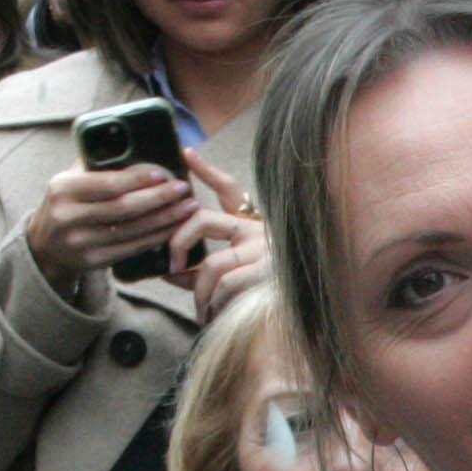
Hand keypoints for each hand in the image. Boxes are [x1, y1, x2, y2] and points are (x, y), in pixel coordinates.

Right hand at [26, 157, 192, 292]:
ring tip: (187, 208)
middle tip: (183, 189)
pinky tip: (173, 228)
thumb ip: (96, 165)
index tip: (163, 173)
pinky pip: (132, 248)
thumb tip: (134, 144)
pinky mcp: (93, 261)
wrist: (44, 245)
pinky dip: (156, 238)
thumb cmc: (66, 203)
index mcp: (64, 189)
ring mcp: (81, 242)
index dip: (138, 179)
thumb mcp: (69, 180)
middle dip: (159, 198)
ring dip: (165, 219)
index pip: (107, 184)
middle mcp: (69, 216)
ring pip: (132, 230)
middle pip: (124, 208)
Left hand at [175, 150, 269, 319]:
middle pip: (204, 220)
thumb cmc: (264, 297)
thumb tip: (168, 273)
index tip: (186, 153)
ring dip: (199, 291)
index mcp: (252, 227)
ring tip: (199, 310)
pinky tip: (215, 315)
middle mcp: (258, 231)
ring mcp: (264, 251)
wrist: (304, 317)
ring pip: (213, 264)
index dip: (206, 170)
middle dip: (178, 241)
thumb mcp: (229, 280)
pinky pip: (228, 284)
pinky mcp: (269, 272)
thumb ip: (198, 274)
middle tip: (170, 265)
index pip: (229, 189)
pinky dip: (216, 302)